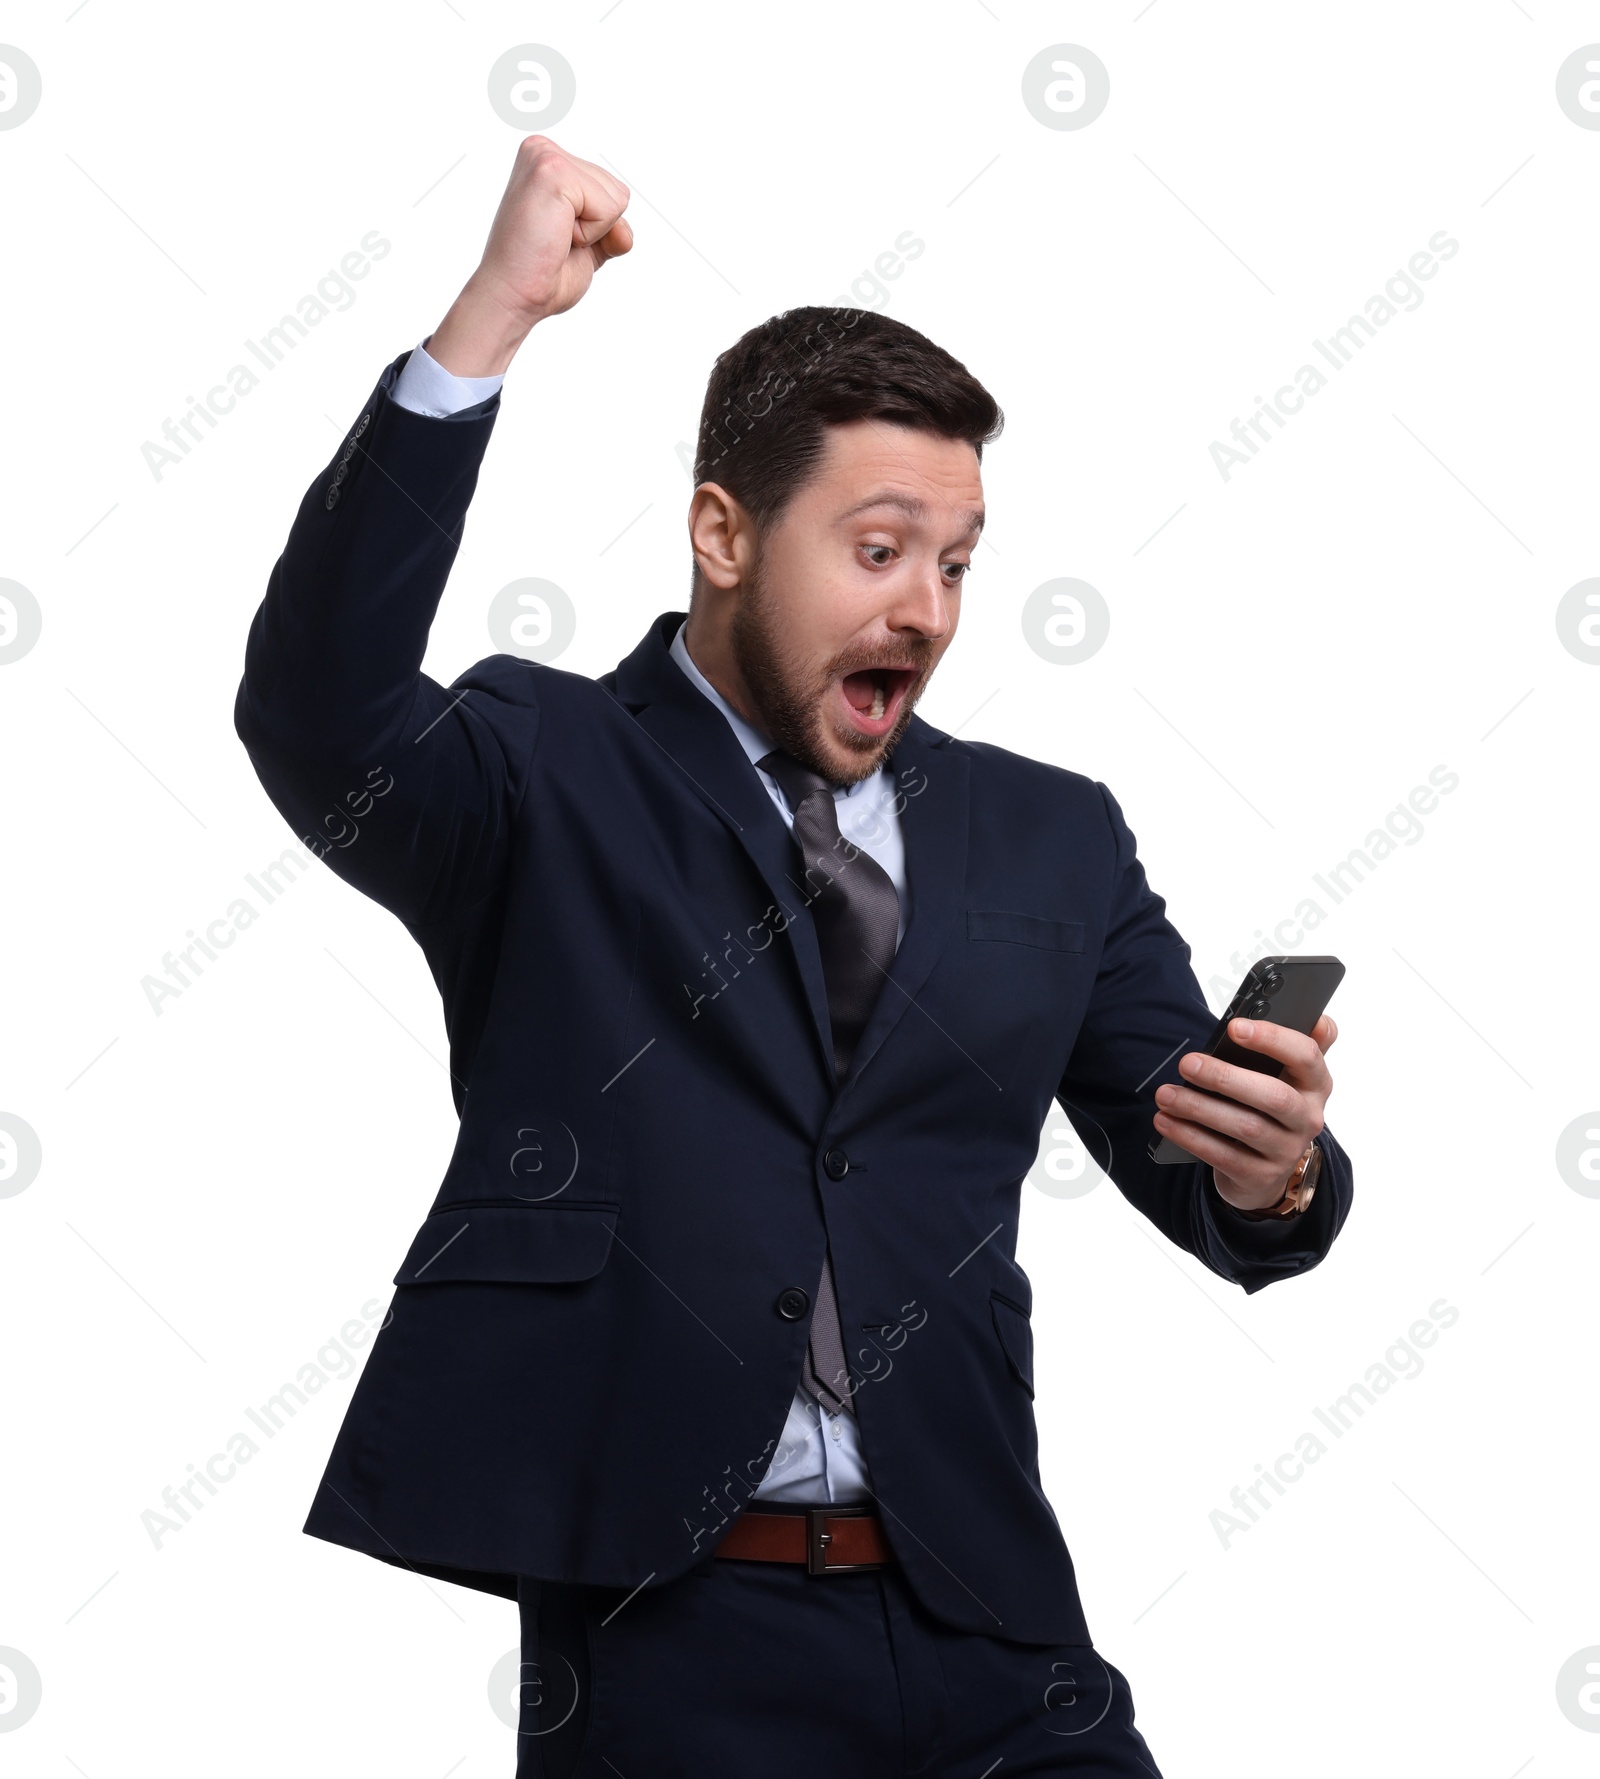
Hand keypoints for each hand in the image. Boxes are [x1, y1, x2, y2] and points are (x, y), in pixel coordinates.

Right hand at [427, 136, 632, 376]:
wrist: (514, 296)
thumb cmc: (541, 274)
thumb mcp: (589, 248)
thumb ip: (613, 232)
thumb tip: (624, 231)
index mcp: (548, 162)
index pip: (610, 190)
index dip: (597, 228)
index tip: (558, 238)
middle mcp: (543, 150)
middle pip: (618, 190)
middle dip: (598, 228)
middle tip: (556, 240)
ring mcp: (546, 156)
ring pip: (617, 198)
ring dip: (593, 232)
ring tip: (554, 237)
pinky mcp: (553, 171)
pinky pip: (609, 208)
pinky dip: (590, 235)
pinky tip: (556, 236)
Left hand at [1152, 1015, 1337, 1212]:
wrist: (1265, 1169)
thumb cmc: (1268, 1109)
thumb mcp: (1285, 1077)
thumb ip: (1295, 1047)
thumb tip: (1316, 1016)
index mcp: (1315, 1084)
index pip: (1306, 1056)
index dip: (1273, 1039)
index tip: (1235, 1027)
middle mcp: (1308, 1118)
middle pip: (1273, 1095)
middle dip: (1225, 1077)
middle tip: (1187, 1063)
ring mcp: (1286, 1151)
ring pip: (1245, 1127)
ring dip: (1199, 1107)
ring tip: (1165, 1094)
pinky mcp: (1260, 1176)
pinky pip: (1223, 1155)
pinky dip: (1190, 1136)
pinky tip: (1166, 1121)